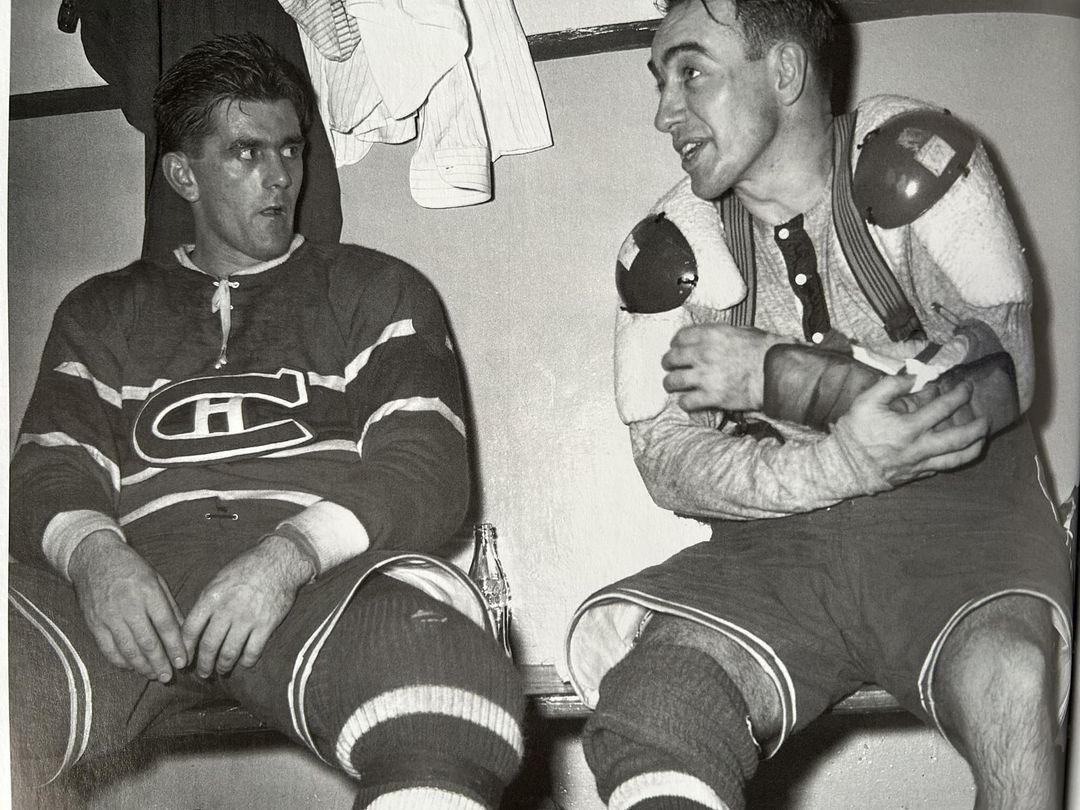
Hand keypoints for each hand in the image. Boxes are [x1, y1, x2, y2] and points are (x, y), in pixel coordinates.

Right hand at [69, 530, 186, 681]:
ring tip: (153, 675)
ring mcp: (109, 616)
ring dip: (142, 667)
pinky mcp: (94, 624)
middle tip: (169, 677)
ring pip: (127, 650)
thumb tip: (184, 632)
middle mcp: (128, 606)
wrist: (94, 558)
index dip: (175, 647)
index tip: (183, 662)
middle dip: (160, 663)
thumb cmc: (131, 568)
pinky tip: (132, 667)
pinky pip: (108, 649)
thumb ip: (170, 607)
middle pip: (147, 642)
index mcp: (148, 592)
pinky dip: (122, 662)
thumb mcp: (156, 580)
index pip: (165, 625)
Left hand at [182, 535, 313, 677]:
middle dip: (203, 664)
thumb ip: (207, 602)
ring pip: (229, 653)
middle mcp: (227, 610)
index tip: (184, 659)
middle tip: (203, 673)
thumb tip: (194, 626)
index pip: (190, 630)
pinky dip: (247, 661)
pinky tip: (245, 662)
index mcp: (211, 597)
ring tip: (222, 670)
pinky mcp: (266, 625)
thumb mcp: (220, 579)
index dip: (185, 649)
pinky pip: (252, 651)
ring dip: (223, 666)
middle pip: (209, 646)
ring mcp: (247, 619)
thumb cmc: (247, 568)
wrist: (280, 560)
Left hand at [662, 324, 790, 411]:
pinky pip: (686, 401)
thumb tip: (715, 337)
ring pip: (673, 381)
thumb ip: (723, 334)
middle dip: (668, 363)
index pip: (680, 337)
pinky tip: (688, 401)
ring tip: (673, 386)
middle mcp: (704, 354)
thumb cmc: (766, 351)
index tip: (676, 347)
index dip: (676, 343)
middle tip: (670, 367)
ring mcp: (705, 376)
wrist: (777, 372)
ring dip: (671, 384)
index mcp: (711, 335)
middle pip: (671, 358)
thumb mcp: (744, 332)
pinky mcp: (711, 396)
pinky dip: (685, 402)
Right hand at [839, 374, 988, 484]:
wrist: (843, 466)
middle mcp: (919, 448)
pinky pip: (943, 468)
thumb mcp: (866, 401)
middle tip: (985, 417)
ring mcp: (920, 464)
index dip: (958, 395)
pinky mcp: (916, 475)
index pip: (943, 408)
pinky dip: (956, 459)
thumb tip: (914, 377)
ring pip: (957, 459)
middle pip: (959, 438)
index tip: (966, 387)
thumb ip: (891, 385)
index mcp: (908, 427)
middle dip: (977, 426)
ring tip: (982, 437)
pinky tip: (960, 452)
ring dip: (974, 447)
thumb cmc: (853, 432)